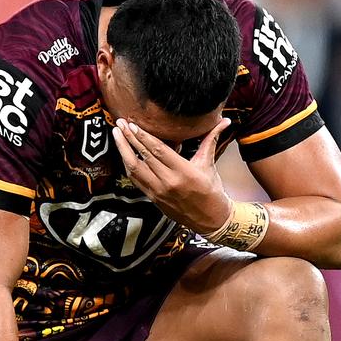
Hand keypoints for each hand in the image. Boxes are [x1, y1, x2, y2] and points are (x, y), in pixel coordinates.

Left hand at [111, 117, 232, 234]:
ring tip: (117, 135)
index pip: (158, 150)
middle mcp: (169, 182)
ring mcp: (158, 192)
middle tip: (121, 123)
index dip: (144, 136)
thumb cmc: (211, 191)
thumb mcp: (210, 164)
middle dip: (129, 138)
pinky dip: (128, 165)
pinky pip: (136, 180)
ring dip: (123, 150)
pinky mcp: (153, 198)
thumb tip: (224, 121)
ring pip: (135, 169)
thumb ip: (211, 139)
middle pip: (144, 157)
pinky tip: (123, 154)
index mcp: (184, 172)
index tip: (133, 124)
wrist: (210, 219)